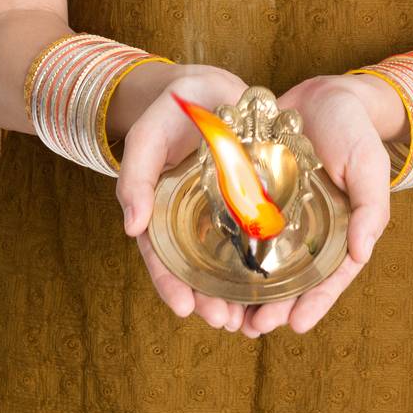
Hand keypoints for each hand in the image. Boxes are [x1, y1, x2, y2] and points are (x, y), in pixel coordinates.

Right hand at [115, 64, 251, 332]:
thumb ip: (134, 179)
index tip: (185, 310)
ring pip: (232, 258)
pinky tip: (282, 278)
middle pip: (199, 267)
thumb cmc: (166, 115)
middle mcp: (193, 218)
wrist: (204, 89)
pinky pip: (261, 230)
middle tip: (226, 322)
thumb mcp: (145, 140)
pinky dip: (268, 256)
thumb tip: (130, 229)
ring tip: (252, 318)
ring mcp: (225, 209)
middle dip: (211, 299)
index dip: (171, 285)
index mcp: (161, 212)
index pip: (162, 256)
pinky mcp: (254, 195)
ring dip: (239, 290)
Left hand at [240, 75, 391, 337]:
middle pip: (289, 278)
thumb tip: (362, 252)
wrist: (324, 93)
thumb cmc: (354, 131)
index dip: (314, 303)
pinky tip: (206, 266)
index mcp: (339, 231)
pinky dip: (225, 248)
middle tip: (251, 328)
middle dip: (271, 306)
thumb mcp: (369, 164)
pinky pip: (238, 225)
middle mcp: (307, 229)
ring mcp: (278, 213)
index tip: (294, 326)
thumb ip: (370, 207)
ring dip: (244, 288)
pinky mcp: (253, 193)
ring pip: (260, 259)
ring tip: (225, 312)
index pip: (328, 277)